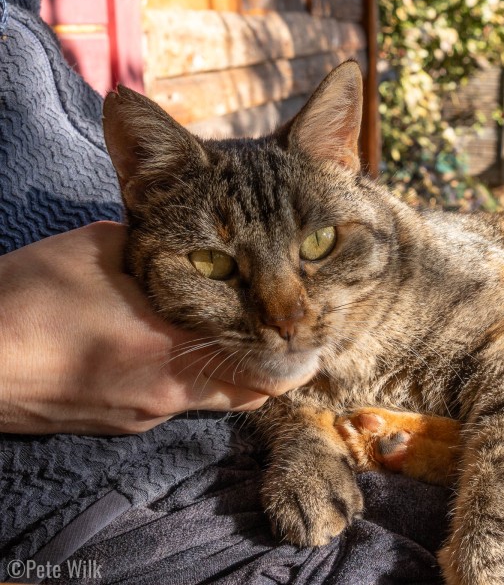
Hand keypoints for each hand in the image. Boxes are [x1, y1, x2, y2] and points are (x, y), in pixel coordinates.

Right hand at [0, 221, 269, 434]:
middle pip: (249, 393)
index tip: (310, 334)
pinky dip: (193, 379)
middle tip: (285, 335)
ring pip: (216, 400)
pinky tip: (173, 350)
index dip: (293, 355)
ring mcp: (144, 415)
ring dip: (233, 373)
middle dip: (273, 366)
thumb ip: (156, 248)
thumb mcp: (99, 250)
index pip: (260, 366)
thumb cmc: (26, 298)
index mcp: (169, 346)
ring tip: (236, 337)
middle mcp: (166, 392)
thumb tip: (189, 245)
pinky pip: (178, 402)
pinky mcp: (120, 424)